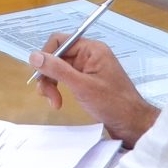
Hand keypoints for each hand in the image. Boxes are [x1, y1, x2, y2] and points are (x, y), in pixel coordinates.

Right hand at [28, 36, 159, 146]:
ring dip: (51, 84)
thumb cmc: (112, 104)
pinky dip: (59, 89)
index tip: (40, 75)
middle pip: (57, 56)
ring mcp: (88, 69)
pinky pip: (65, 79)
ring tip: (54, 102)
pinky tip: (59, 102)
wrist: (134, 126)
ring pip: (58, 69)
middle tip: (46, 95)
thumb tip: (33, 55)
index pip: (59, 41)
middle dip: (48, 75)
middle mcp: (89, 55)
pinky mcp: (87, 82)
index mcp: (91, 49)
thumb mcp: (82, 86)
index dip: (46, 56)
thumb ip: (57, 69)